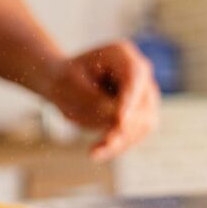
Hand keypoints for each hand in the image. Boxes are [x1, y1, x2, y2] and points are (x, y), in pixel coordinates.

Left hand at [44, 40, 159, 160]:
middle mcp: (139, 72)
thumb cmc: (64, 80)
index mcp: (121, 54)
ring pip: (144, 122)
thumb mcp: (71, 86)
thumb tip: (121, 123)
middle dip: (124, 126)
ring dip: (121, 140)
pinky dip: (117, 146)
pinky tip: (96, 153)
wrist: (63, 86)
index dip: (130, 100)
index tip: (120, 121)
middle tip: (102, 144)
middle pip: (144, 102)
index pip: (134, 76)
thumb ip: (95, 101)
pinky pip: (136, 135)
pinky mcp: (142, 114)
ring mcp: (144, 94)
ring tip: (94, 152)